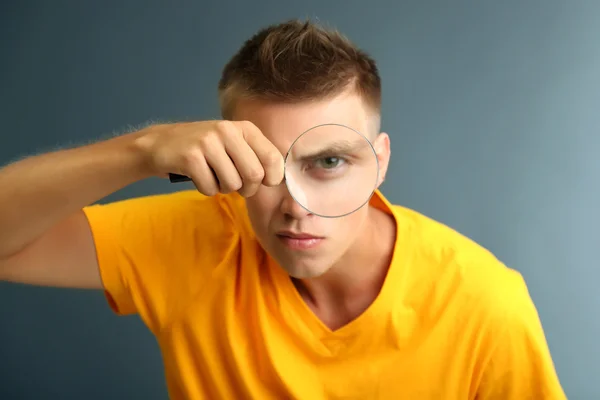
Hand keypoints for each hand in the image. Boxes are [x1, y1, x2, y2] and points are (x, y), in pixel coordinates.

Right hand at [136, 120, 283, 196]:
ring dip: (222, 188)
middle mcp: (227, 130)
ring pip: (232, 185)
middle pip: (254, 176)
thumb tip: (277, 180)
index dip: (271, 179)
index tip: (261, 182)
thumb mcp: (232, 145)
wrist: (159, 144)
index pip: (273, 159)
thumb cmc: (203, 150)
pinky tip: (197, 176)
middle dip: (246, 189)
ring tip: (211, 175)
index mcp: (244, 128)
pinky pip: (210, 188)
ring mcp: (208, 142)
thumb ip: (256, 157)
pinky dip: (205, 189)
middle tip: (234, 184)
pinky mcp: (190, 156)